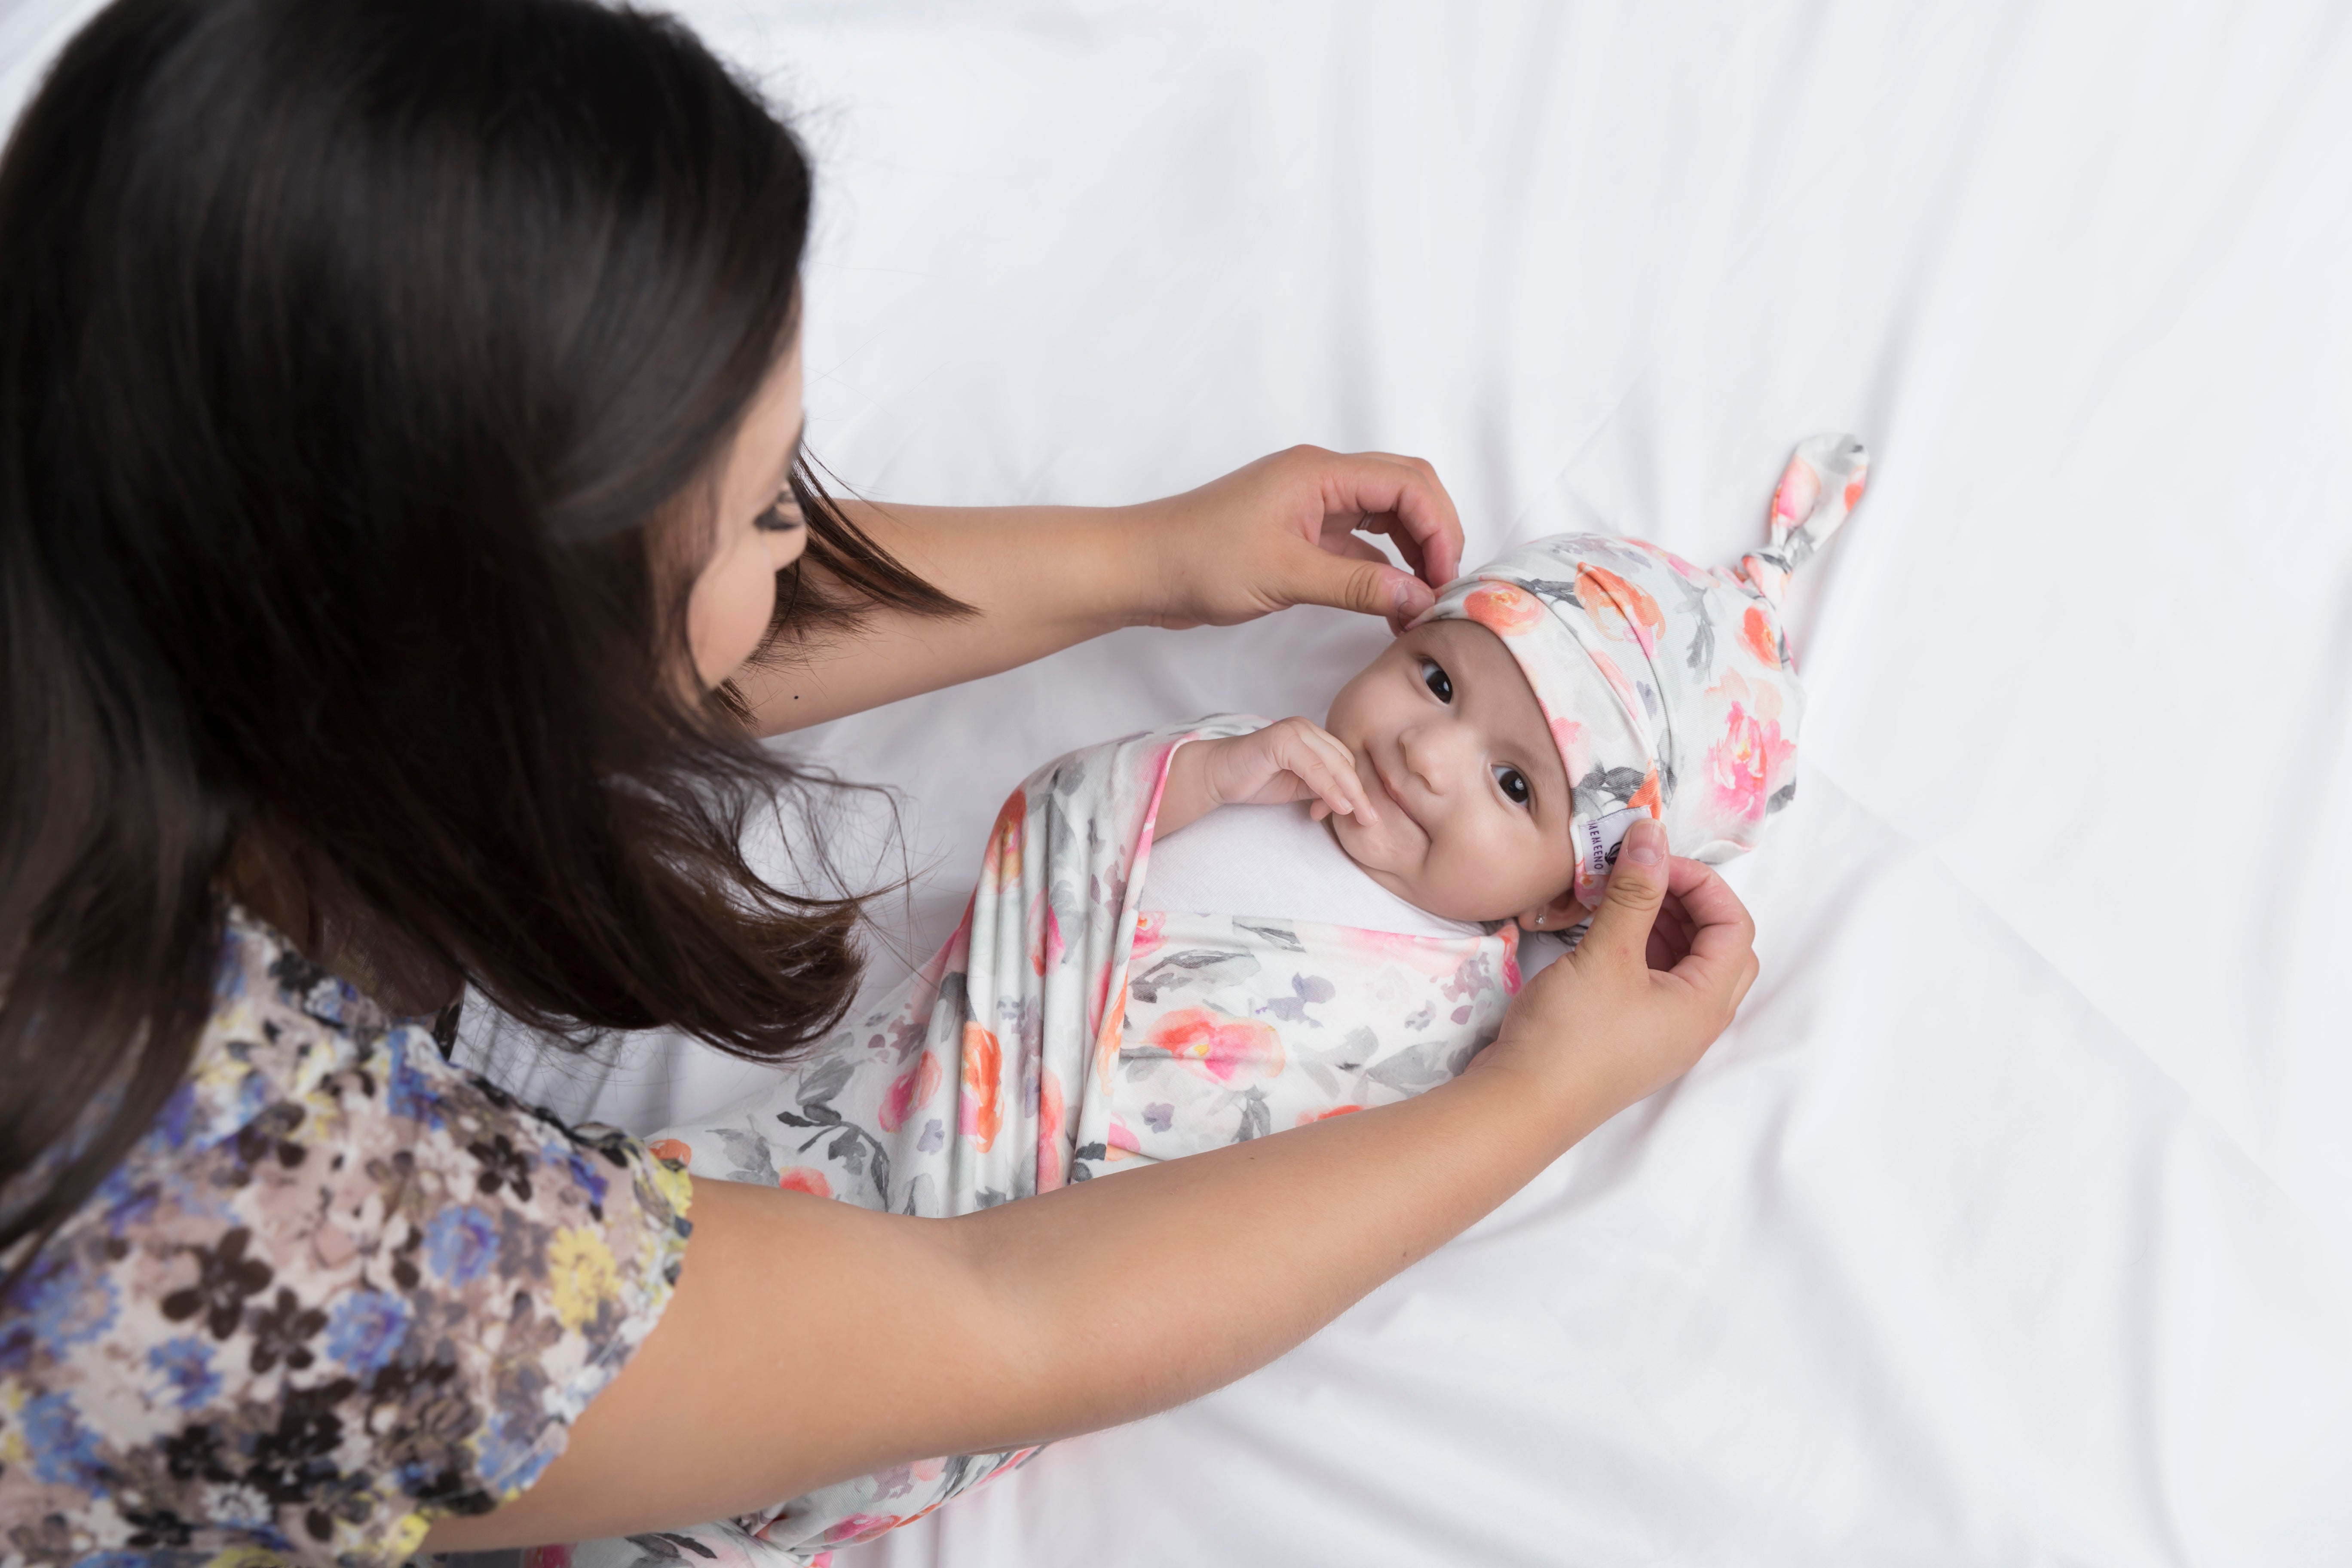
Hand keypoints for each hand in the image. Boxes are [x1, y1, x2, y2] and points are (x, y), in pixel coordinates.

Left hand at [1128, 446, 1465, 634]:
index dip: (1438, 527)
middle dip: (1434, 536)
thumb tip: (1418, 598)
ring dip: (1411, 556)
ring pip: (1386, 520)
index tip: (1443, 577)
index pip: (1408, 483)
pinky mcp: (1302, 536)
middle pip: (1406, 493)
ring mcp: (1312, 507)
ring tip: (1422, 604)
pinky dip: (1381, 573)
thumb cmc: (1198, 559)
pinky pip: (1359, 548)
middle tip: (1442, 588)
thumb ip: (1356, 586)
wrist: (1142, 569)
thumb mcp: (1285, 575)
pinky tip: (1391, 608)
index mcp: (1321, 472)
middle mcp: (1322, 481)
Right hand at [1156, 718, 1378, 839]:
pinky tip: (1339, 806)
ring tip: (1360, 816)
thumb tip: (1349, 803)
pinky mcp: (1281, 740)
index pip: (1346, 761)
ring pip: (1334, 763)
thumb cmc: (1254, 780)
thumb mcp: (1298, 788)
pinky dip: (1329, 787)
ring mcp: (1294, 731)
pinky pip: (1314, 767)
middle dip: (1359, 792)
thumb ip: (1322, 789)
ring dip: (1349, 791)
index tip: (1363, 816)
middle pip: (1345, 761)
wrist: (1217, 776)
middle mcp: (1306, 728)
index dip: (1355, 789)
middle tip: (1371, 819)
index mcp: (1312, 736)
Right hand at [1475, 819, 1758, 1116]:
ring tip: (1617, 896)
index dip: (1701, 883)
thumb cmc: (1571, 1034)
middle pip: (1719, 945)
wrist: (1521, 1105)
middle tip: (1642, 877)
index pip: (1734, 925)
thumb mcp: (1606, 954)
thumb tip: (1652, 834)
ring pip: (1685, 963)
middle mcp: (1696, 1022)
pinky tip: (1602, 930)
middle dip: (1687, 901)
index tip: (1651, 860)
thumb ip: (1635, 891)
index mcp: (1706, 1004)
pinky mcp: (1632, 1037)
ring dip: (1661, 922)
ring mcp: (1664, 1033)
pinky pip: (1654, 981)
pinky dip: (1638, 947)